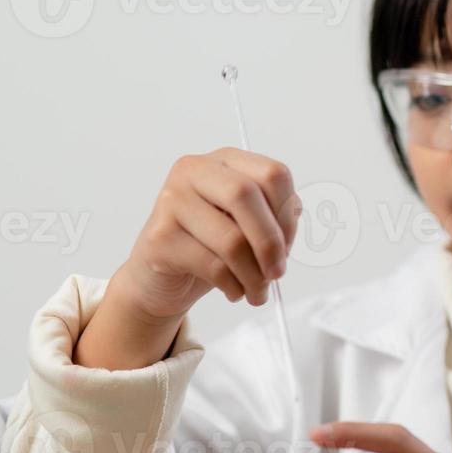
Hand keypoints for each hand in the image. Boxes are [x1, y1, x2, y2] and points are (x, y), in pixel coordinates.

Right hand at [118, 147, 300, 317]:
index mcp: (225, 161)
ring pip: (231, 239)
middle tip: (277, 273)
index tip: (288, 246)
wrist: (160, 278)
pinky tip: (234, 291)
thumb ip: (275, 216)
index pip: (272, 174)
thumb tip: (292, 221)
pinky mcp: (159, 236)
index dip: (287, 214)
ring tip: (258, 291)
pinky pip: (212, 265)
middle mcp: (194, 171)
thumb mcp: (249, 225)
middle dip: (270, 242)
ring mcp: (171, 200)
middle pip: (246, 195)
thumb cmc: (211, 247)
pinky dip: (233, 286)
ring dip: (254, 275)